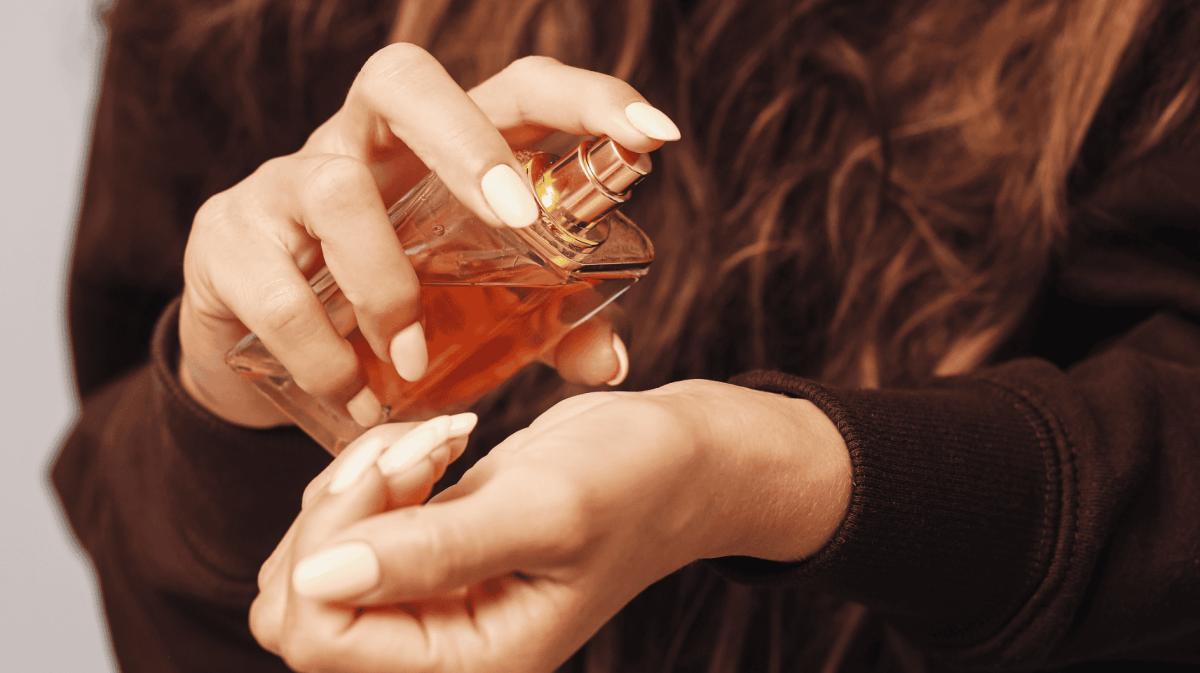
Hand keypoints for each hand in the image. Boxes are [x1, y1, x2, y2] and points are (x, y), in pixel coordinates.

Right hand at [178, 47, 679, 426]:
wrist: (262, 360)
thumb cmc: (390, 320)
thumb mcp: (479, 320)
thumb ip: (546, 328)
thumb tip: (609, 363)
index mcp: (441, 153)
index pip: (517, 91)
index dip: (587, 97)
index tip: (656, 134)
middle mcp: (364, 146)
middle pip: (401, 81)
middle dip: (467, 143)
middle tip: (515, 216)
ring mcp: (286, 183)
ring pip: (335, 184)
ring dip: (386, 283)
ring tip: (414, 361)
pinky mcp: (227, 239)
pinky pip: (273, 284)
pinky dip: (322, 349)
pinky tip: (352, 393)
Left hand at [250, 380, 850, 672]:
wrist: (678, 458)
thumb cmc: (636, 483)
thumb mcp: (546, 511)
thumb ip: (435, 553)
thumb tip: (318, 579)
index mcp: (470, 664)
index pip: (319, 635)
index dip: (330, 543)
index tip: (403, 470)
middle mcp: (439, 647)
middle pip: (296, 605)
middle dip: (337, 513)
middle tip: (416, 457)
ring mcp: (428, 603)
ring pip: (311, 559)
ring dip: (354, 486)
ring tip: (434, 448)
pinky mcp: (425, 556)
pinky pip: (345, 525)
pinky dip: (371, 474)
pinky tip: (435, 448)